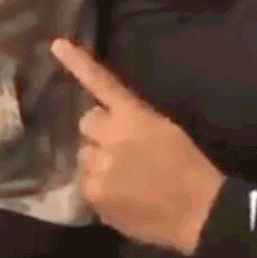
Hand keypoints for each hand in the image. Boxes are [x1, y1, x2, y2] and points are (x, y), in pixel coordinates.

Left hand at [51, 38, 224, 254]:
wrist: (199, 212)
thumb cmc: (187, 167)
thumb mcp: (163, 129)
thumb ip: (131, 121)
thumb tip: (107, 122)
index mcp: (133, 115)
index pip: (101, 82)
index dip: (78, 63)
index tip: (57, 45)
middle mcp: (110, 135)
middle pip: (87, 123)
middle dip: (99, 133)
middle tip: (121, 151)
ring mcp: (98, 165)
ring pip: (84, 155)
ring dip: (98, 161)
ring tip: (124, 179)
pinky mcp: (92, 192)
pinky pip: (85, 183)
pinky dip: (98, 188)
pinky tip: (120, 196)